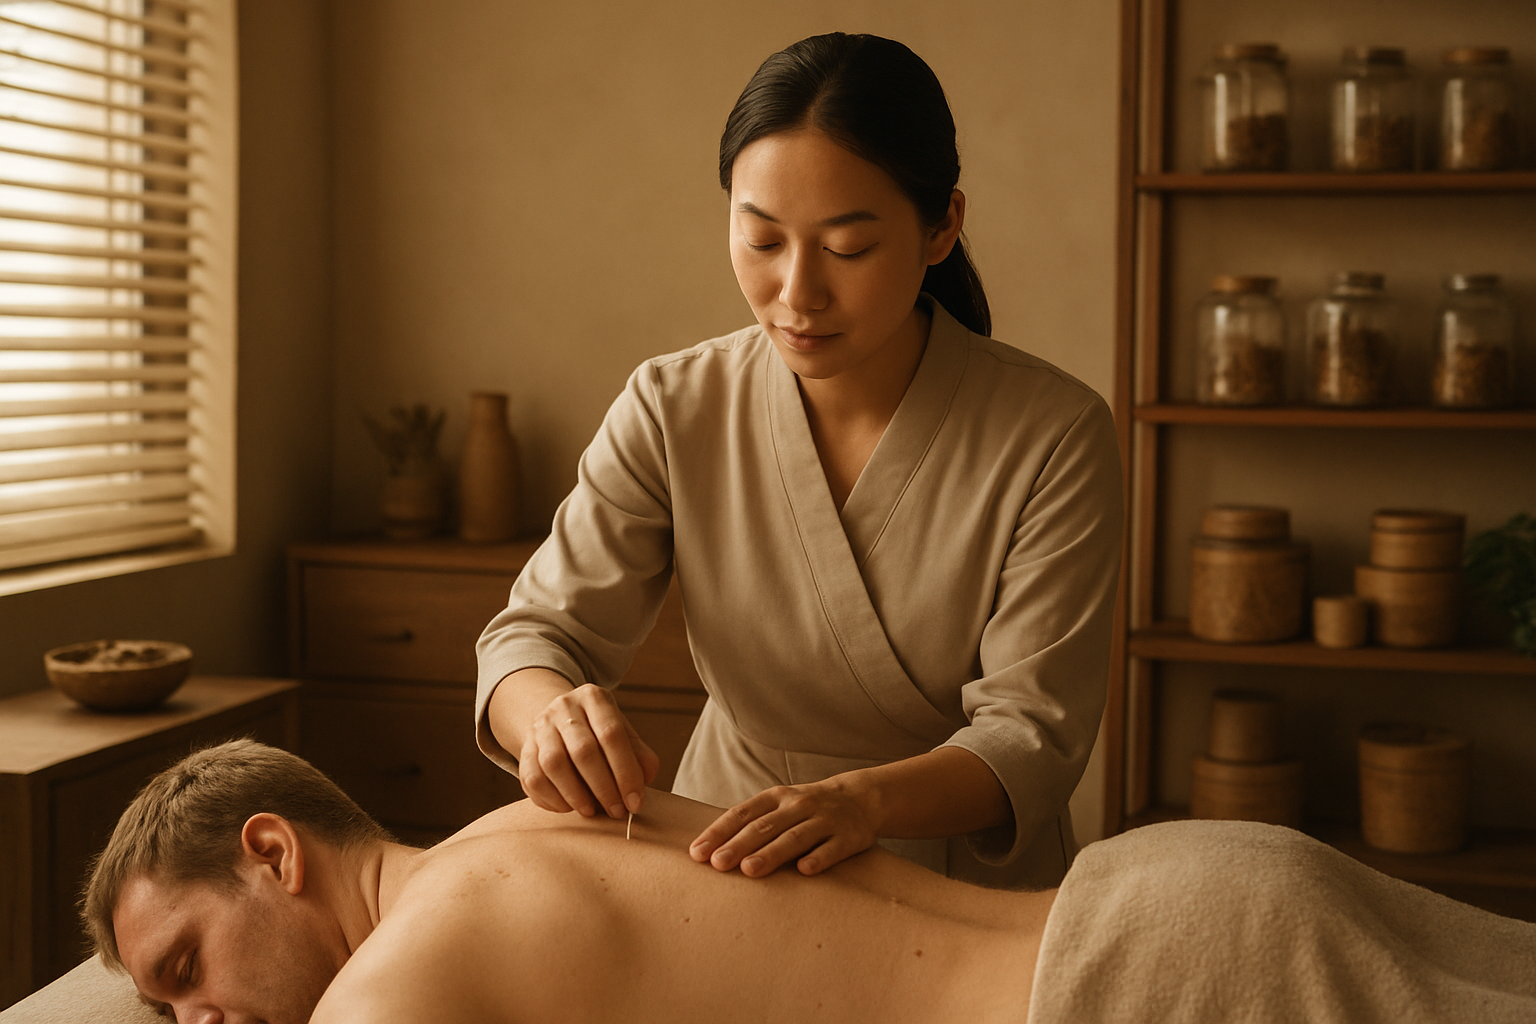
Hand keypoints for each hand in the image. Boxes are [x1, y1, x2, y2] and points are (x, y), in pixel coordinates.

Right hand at [518, 683, 659, 819]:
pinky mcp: (524, 748)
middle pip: (583, 751)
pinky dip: (552, 798)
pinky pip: (532, 777)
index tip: (635, 802)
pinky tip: (569, 808)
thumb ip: (639, 754)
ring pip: (554, 764)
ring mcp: (540, 726)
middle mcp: (564, 707)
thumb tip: (647, 776)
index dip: (625, 772)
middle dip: (604, 788)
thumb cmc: (599, 732)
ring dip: (576, 795)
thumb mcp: (623, 734)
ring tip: (592, 811)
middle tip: (616, 811)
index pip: (612, 734)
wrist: (559, 721)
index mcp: (594, 698)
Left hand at [689, 775, 877, 877]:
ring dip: (771, 853)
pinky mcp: (848, 837)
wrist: (861, 799)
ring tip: (749, 870)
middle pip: (764, 826)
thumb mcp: (780, 805)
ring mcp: (824, 820)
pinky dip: (818, 858)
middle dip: (738, 845)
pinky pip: (831, 849)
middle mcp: (798, 806)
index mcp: (776, 797)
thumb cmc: (807, 809)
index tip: (698, 852)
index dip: (719, 832)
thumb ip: (752, 824)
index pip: (742, 814)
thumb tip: (709, 850)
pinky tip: (803, 871)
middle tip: (717, 864)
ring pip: (794, 837)